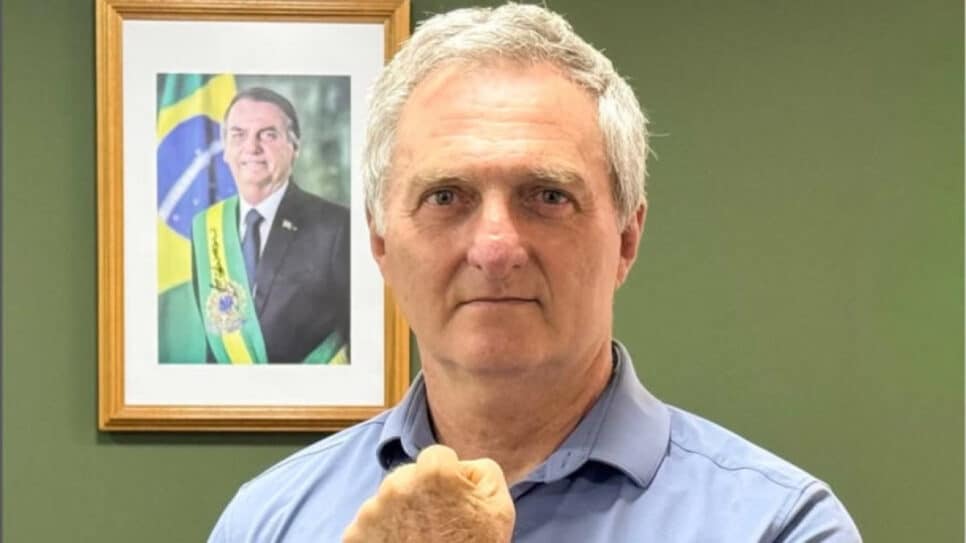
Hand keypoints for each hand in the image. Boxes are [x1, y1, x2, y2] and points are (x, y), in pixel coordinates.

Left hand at [342, 445, 515, 542]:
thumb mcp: (499, 507)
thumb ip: (482, 470)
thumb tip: (461, 465)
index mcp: (432, 473)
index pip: (437, 456)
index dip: (448, 477)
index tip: (452, 500)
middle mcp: (397, 485)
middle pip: (408, 475)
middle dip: (419, 492)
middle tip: (436, 523)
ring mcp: (372, 512)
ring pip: (387, 499)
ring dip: (400, 512)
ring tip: (419, 539)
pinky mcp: (355, 536)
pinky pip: (369, 524)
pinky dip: (381, 534)